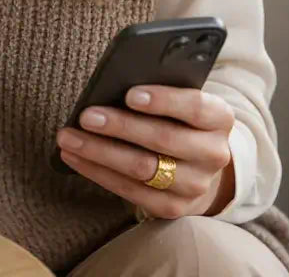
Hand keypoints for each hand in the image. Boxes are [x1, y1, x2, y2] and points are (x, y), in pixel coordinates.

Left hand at [55, 86, 235, 219]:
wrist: (199, 164)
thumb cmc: (178, 117)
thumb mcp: (180, 98)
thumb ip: (159, 89)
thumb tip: (114, 81)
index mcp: (219, 118)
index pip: (196, 107)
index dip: (164, 100)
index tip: (130, 94)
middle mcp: (213, 153)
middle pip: (163, 139)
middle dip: (120, 126)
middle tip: (86, 115)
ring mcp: (195, 185)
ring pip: (143, 168)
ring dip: (99, 152)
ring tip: (69, 137)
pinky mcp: (173, 208)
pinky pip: (130, 191)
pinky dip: (97, 172)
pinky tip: (75, 156)